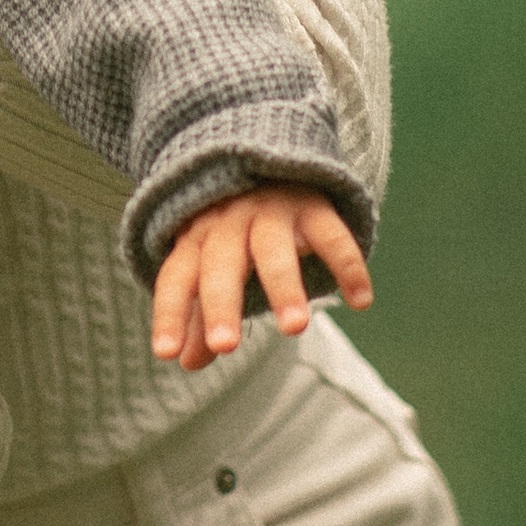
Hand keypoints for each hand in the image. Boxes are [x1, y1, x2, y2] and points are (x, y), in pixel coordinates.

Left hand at [150, 183, 372, 369]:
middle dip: (220, 304)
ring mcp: (272, 211)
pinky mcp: (314, 206)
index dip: (169, 313)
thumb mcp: (213, 264)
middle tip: (224, 347)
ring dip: (283, 287)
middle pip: (221, 263)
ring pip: (273, 249)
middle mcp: (230, 221)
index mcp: (198, 238)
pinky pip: (332, 236)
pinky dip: (347, 267)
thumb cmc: (236, 230)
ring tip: (294, 329)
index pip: (177, 276)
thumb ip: (200, 313)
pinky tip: (360, 301)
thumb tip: (185, 362)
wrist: (272, 163)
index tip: (164, 353)